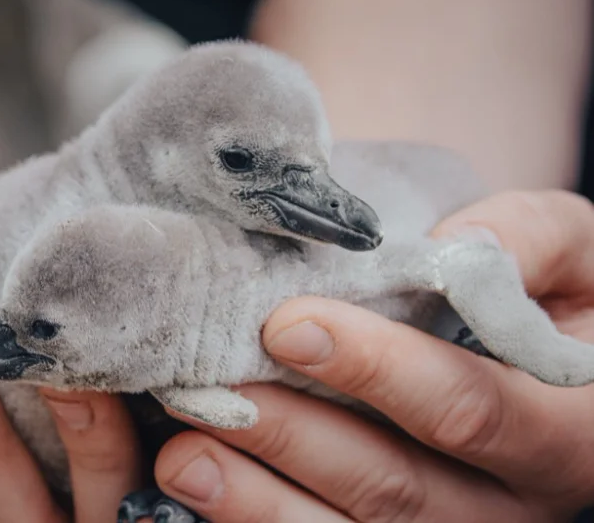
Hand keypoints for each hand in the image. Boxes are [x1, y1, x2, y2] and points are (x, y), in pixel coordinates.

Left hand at [153, 190, 593, 521]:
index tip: (287, 324)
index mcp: (567, 429)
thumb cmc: (565, 298)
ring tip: (183, 454)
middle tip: (206, 390)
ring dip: (259, 499)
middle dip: (291, 436)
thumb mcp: (577, 252)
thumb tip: (454, 246)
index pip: (469, 409)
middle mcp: (513, 502)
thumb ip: (531, 242)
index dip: (377, 370)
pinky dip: (260, 521)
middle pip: (393, 488)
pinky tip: (200, 487)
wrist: (572, 364)